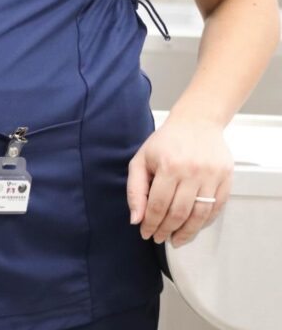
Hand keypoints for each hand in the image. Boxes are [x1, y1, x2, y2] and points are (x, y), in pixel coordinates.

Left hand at [126, 115, 233, 246]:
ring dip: (187, 232)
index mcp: (168, 166)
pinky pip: (217, 207)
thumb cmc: (165, 142)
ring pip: (200, 214)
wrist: (197, 122)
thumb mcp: (141, 160)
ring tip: (176, 239)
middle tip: (159, 238)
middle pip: (179, 213)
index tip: (146, 233)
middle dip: (166, 230)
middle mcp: (192, 171)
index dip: (151, 224)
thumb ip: (135, 190)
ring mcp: (212, 175)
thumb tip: (136, 219)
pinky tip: (193, 227)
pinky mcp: (226, 178)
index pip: (158, 205)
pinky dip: (205, 222)